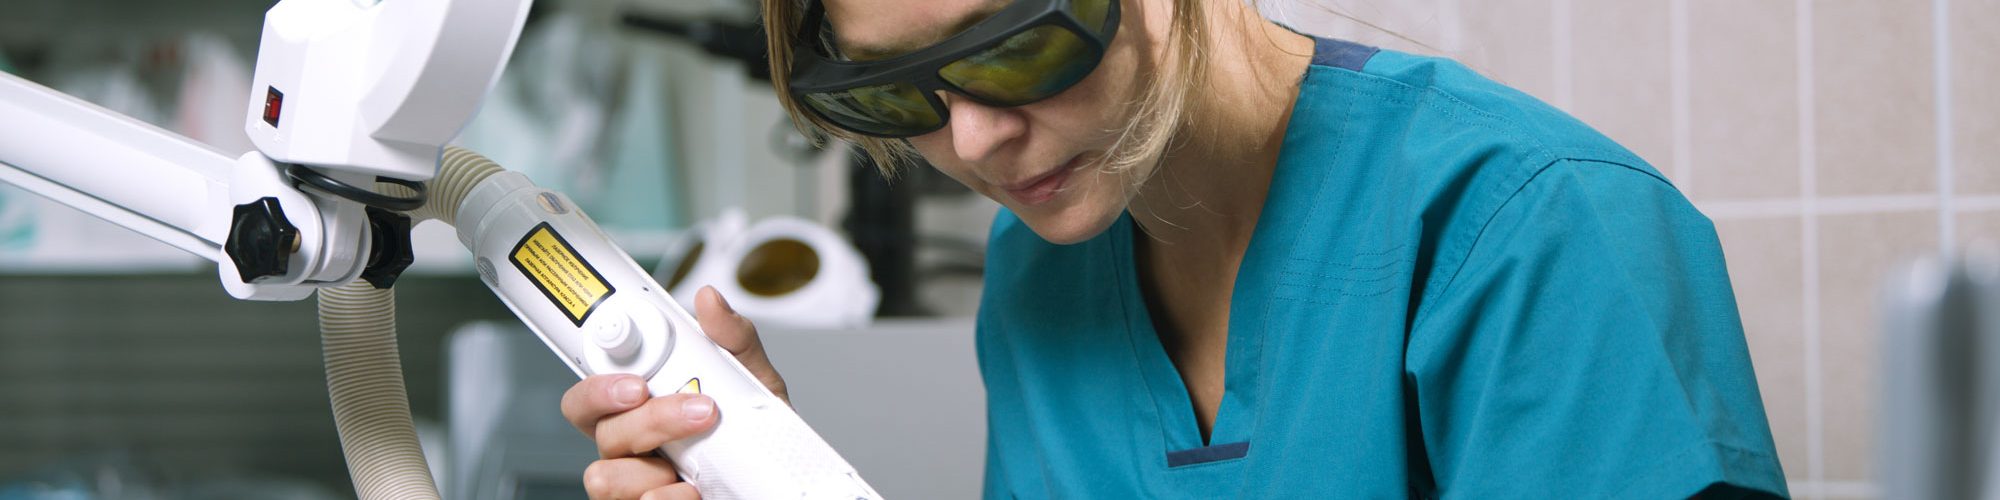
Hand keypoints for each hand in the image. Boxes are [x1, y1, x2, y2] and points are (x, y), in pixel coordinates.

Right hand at [561, 286, 789, 499]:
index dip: (597, 387)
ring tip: (697, 465)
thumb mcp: (752, 379)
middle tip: (697, 411)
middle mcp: (629, 448)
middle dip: (648, 420)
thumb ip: (732, 339)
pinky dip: (670, 498)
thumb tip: (709, 301)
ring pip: (605, 478)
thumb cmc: (753, 431)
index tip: (637, 384)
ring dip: (653, 468)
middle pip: (601, 432)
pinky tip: (697, 491)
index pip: (588, 396)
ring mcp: (636, 484)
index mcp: (636, 409)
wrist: (780, 478)